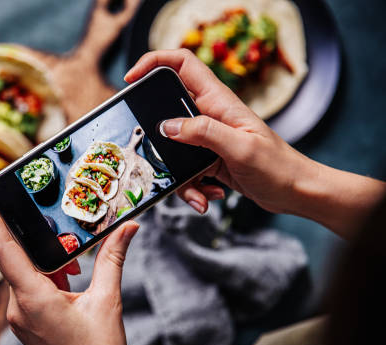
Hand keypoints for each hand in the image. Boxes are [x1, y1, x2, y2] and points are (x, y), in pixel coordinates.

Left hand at [0, 184, 137, 344]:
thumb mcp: (107, 302)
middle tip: (42, 208)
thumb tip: (127, 228)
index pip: (3, 248)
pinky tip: (71, 277)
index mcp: (33, 299)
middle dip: (30, 232)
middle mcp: (18, 306)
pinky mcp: (26, 322)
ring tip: (74, 260)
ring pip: (24, 271)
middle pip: (14, 255)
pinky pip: (29, 286)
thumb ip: (112, 260)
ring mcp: (20, 316)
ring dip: (46, 258)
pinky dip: (47, 274)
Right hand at [126, 49, 308, 214]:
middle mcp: (210, 116)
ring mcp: (208, 139)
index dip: (154, 63)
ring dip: (180, 176)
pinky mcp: (208, 160)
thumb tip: (167, 126)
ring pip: (173, 149)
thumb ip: (203, 133)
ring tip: (200, 192)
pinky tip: (210, 196)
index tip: (132, 79)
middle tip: (155, 154)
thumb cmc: (278, 167)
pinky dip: (192, 188)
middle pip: (168, 112)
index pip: (182, 65)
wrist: (296, 192)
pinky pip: (185, 171)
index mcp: (219, 101)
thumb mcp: (240, 147)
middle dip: (159, 137)